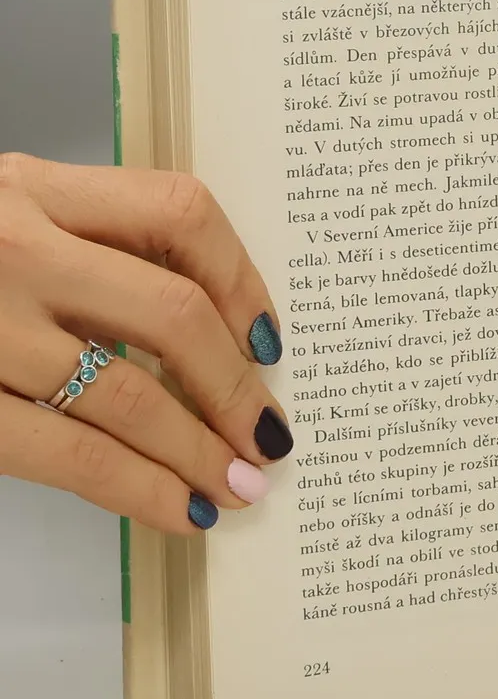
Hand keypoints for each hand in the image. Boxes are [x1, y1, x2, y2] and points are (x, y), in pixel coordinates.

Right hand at [0, 155, 288, 533]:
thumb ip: (78, 251)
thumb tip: (201, 336)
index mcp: (30, 189)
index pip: (179, 212)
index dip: (243, 278)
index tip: (271, 338)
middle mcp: (10, 246)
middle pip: (174, 311)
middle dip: (235, 386)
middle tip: (268, 436)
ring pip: (129, 396)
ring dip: (199, 452)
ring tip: (237, 487)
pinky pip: (71, 454)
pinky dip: (139, 490)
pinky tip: (177, 509)